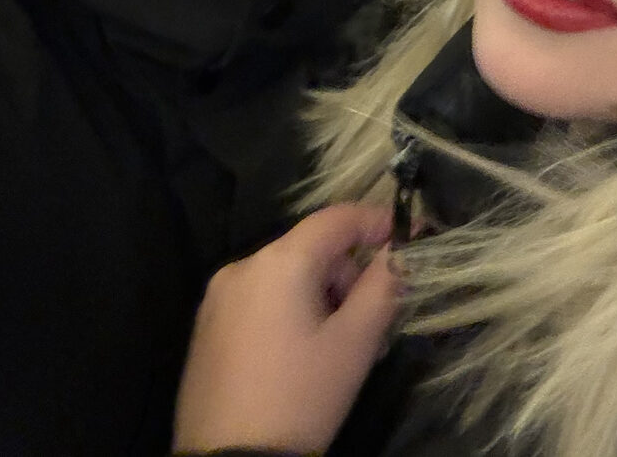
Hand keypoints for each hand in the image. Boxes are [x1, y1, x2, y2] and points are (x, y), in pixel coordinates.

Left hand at [175, 203, 402, 454]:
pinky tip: (302, 357)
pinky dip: (290, 313)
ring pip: (286, 277)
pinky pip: (261, 301)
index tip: (410, 239)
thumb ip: (384, 285)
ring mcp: (218, 299)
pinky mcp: (207, 329)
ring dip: (321, 297)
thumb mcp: (355, 343)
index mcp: (278, 262)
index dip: (378, 221)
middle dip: (348, 277)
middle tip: (372, 323)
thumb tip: (401, 250)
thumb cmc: (301, 397)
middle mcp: (242, 267)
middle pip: (311, 250)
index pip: (337, 218)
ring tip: (337, 349)